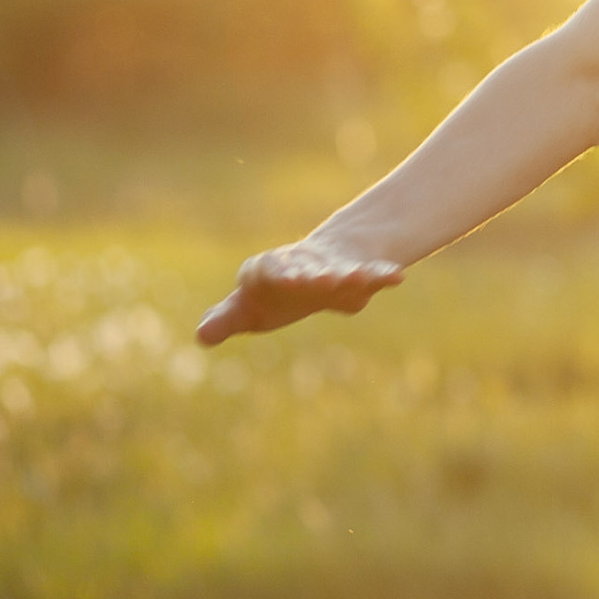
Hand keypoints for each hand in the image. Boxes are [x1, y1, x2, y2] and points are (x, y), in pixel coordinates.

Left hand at [197, 240, 405, 346]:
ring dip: (347, 275)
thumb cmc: (276, 292)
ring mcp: (334, 267)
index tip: (287, 280)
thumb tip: (202, 336)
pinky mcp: (359, 273)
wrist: (323, 263)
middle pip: (308, 268)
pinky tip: (397, 276)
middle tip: (321, 280)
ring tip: (353, 279)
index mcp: (270, 271)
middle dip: (314, 274)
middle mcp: (304, 264)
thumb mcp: (248, 308)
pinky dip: (383, 274)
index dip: (279, 274)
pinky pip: (373, 273)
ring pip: (342, 270)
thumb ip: (226, 319)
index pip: (269, 270)